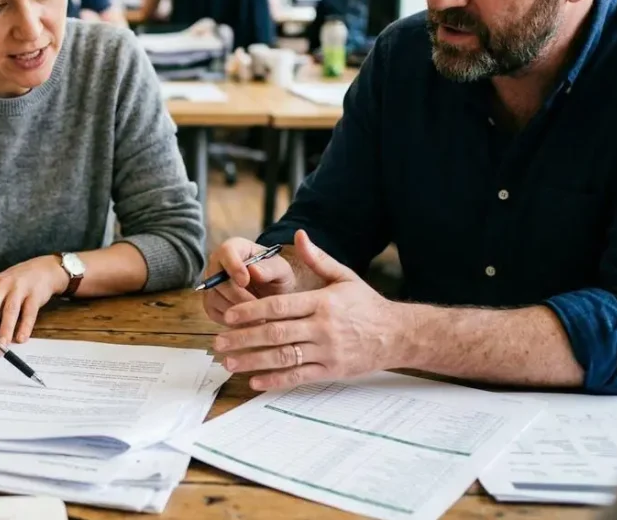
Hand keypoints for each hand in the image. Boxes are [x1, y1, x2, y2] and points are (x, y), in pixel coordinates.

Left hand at [0, 256, 67, 344]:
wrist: (41, 270)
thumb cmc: (12, 284)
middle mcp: (1, 285)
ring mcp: (19, 288)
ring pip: (10, 310)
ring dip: (5, 328)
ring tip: (1, 346)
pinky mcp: (35, 294)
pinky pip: (29, 312)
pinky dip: (25, 326)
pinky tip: (21, 339)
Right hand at [203, 237, 297, 321]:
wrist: (275, 294)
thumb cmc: (277, 277)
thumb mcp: (281, 270)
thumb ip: (270, 268)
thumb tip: (254, 270)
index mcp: (236, 248)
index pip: (226, 252)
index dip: (233, 266)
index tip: (245, 281)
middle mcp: (218, 264)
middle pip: (217, 279)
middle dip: (237, 295)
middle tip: (256, 307)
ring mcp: (211, 284)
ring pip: (213, 297)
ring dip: (235, 311)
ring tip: (257, 319)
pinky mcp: (210, 303)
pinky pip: (213, 312)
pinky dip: (230, 320)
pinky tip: (248, 323)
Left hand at [213, 230, 410, 390]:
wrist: (398, 334)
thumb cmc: (366, 304)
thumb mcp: (344, 277)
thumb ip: (318, 259)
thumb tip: (299, 235)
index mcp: (322, 302)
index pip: (279, 306)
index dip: (251, 311)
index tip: (229, 316)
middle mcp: (323, 327)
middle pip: (276, 333)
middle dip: (243, 338)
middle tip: (218, 342)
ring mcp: (327, 352)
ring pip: (284, 357)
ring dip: (253, 361)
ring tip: (229, 363)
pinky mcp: (331, 371)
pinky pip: (299, 377)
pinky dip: (276, 380)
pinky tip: (255, 381)